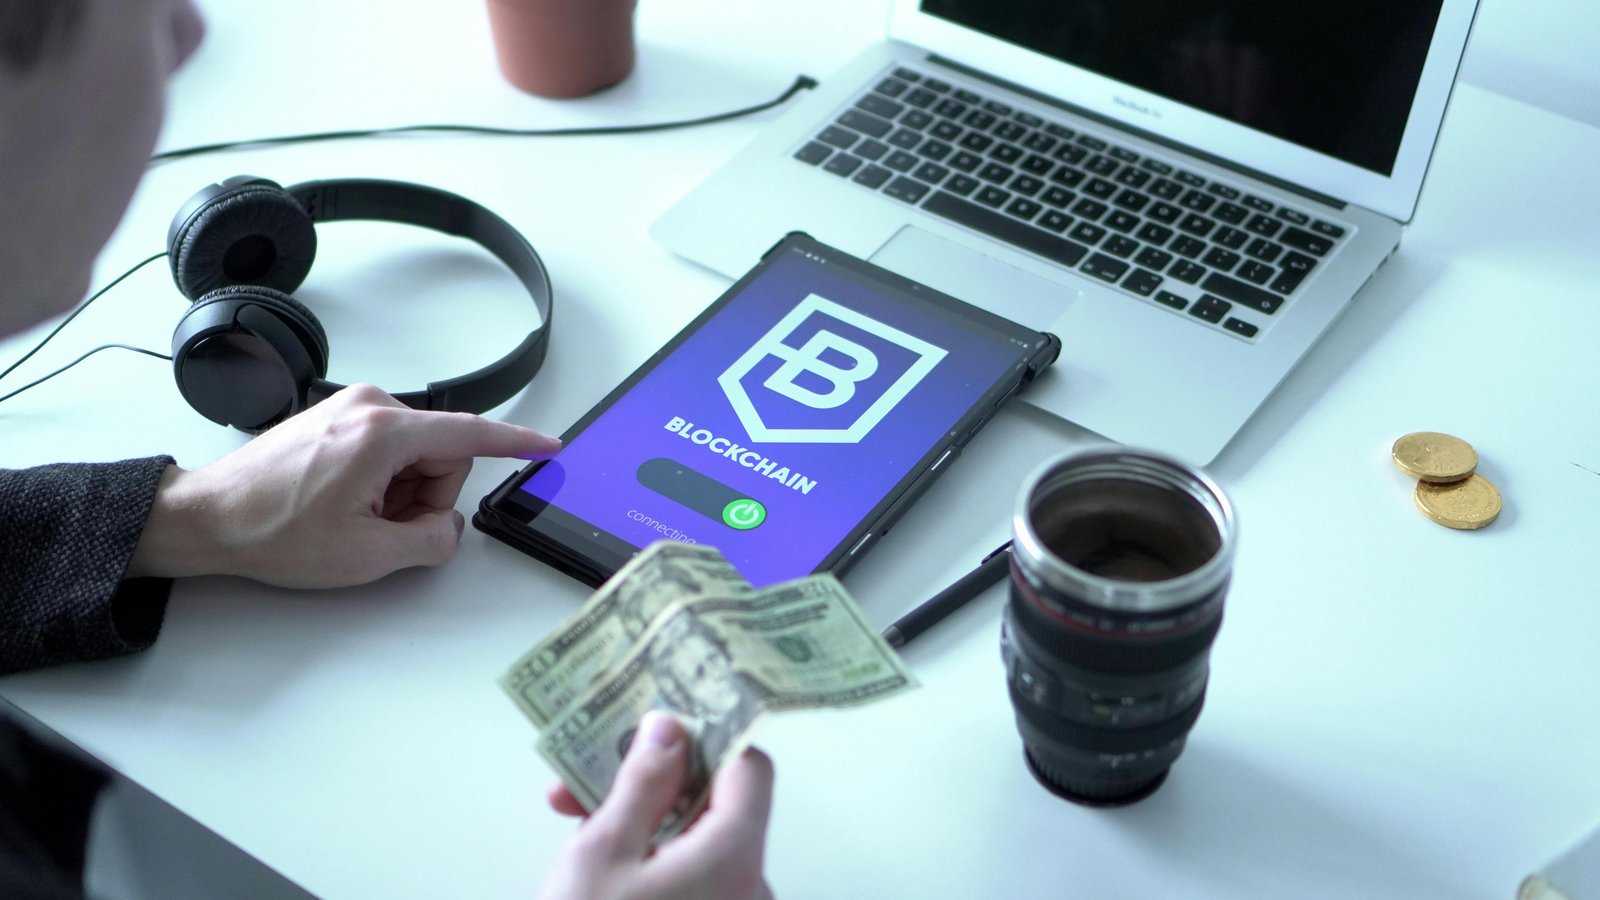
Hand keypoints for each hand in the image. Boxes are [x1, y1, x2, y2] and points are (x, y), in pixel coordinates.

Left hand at [127, 383, 559, 586]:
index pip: (472, 434)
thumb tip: (447, 529)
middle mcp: (370, 407)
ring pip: (417, 454)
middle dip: (425, 497)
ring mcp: (351, 409)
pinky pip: (388, 450)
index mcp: (383, 433)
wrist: (207, 518)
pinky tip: (345, 503)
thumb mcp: (368, 556)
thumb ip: (432, 542)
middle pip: (443, 453)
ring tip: (354, 517)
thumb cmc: (271, 530)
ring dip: (400, 493)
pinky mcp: (337, 418)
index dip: (516, 444)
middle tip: (381, 527)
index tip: (548, 446)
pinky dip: (380, 482)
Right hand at [539, 711, 775, 899]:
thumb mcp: (603, 850)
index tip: (653, 728)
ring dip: (639, 822)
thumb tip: (671, 726)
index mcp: (737, 855)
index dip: (706, 738)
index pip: (751, 768)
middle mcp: (752, 888)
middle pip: (716, 806)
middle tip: (583, 779)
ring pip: (695, 844)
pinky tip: (595, 863)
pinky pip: (690, 881)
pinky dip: (649, 863)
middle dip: (649, 782)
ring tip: (572, 821)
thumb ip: (642, 780)